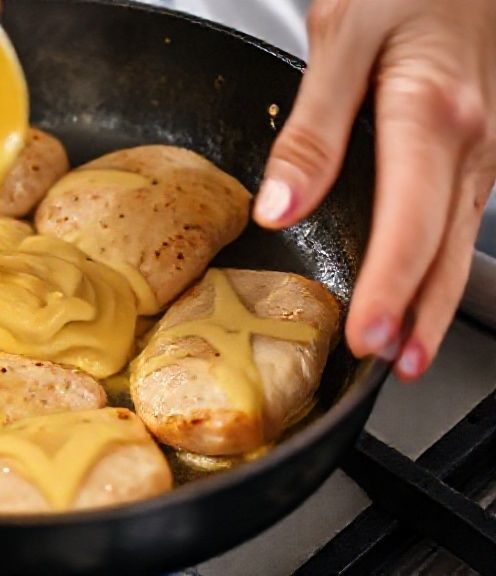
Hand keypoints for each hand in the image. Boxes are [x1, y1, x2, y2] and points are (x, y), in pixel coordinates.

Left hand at [253, 0, 494, 379]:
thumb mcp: (341, 37)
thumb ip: (312, 129)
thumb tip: (281, 208)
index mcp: (432, 115)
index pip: (411, 226)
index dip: (389, 290)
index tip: (366, 339)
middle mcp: (472, 139)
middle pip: (447, 248)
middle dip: (420, 315)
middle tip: (393, 369)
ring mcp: (483, 143)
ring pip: (460, 238)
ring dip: (435, 297)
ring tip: (409, 348)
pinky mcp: (476, 142)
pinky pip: (461, 214)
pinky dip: (441, 259)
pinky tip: (422, 281)